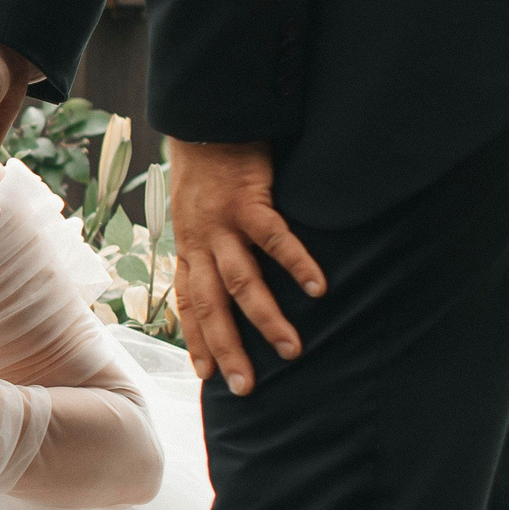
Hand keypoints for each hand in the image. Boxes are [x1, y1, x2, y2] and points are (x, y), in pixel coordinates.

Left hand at [166, 139, 325, 396]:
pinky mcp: (249, 202)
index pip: (190, 305)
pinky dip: (297, 265)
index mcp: (190, 249)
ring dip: (267, 320)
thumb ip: (211, 246)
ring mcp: (222, 225)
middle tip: (246, 388)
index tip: (208, 376)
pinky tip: (318, 289)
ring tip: (292, 350)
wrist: (205, 121)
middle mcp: (200, 244)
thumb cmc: (209, 170)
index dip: (197, 341)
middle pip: (213, 308)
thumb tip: (226, 278)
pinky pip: (274, 240)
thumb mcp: (197, 214)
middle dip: (228, 350)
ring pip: (242, 284)